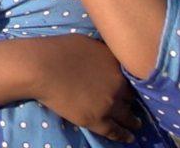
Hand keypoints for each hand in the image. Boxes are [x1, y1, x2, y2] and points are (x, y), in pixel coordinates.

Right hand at [25, 35, 142, 143]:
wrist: (42, 67)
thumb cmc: (59, 49)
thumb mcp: (88, 42)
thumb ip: (102, 52)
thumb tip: (106, 56)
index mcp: (116, 64)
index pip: (132, 76)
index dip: (130, 82)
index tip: (131, 87)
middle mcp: (118, 84)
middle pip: (131, 97)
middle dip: (131, 100)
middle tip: (132, 105)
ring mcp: (108, 104)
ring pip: (128, 116)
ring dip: (134, 121)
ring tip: (137, 125)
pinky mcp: (96, 119)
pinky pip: (115, 131)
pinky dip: (124, 135)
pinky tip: (129, 137)